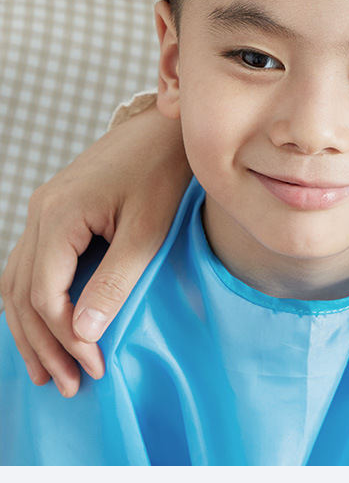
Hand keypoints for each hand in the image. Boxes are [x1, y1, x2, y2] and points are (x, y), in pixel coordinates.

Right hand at [0, 102, 189, 396]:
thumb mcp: (148, 229)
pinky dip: (35, 301)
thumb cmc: (164, 171)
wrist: (166, 127)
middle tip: (68, 386)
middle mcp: (42, 210)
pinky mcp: (56, 209)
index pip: (44, 294)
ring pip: (16, 281)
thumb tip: (82, 333)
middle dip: (43, 344)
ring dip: (31, 328)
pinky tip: (49, 327)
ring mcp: (44, 208)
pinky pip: (30, 264)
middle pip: (22, 293)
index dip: (65, 339)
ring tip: (49, 371)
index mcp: (60, 214)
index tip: (94, 367)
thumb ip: (115, 279)